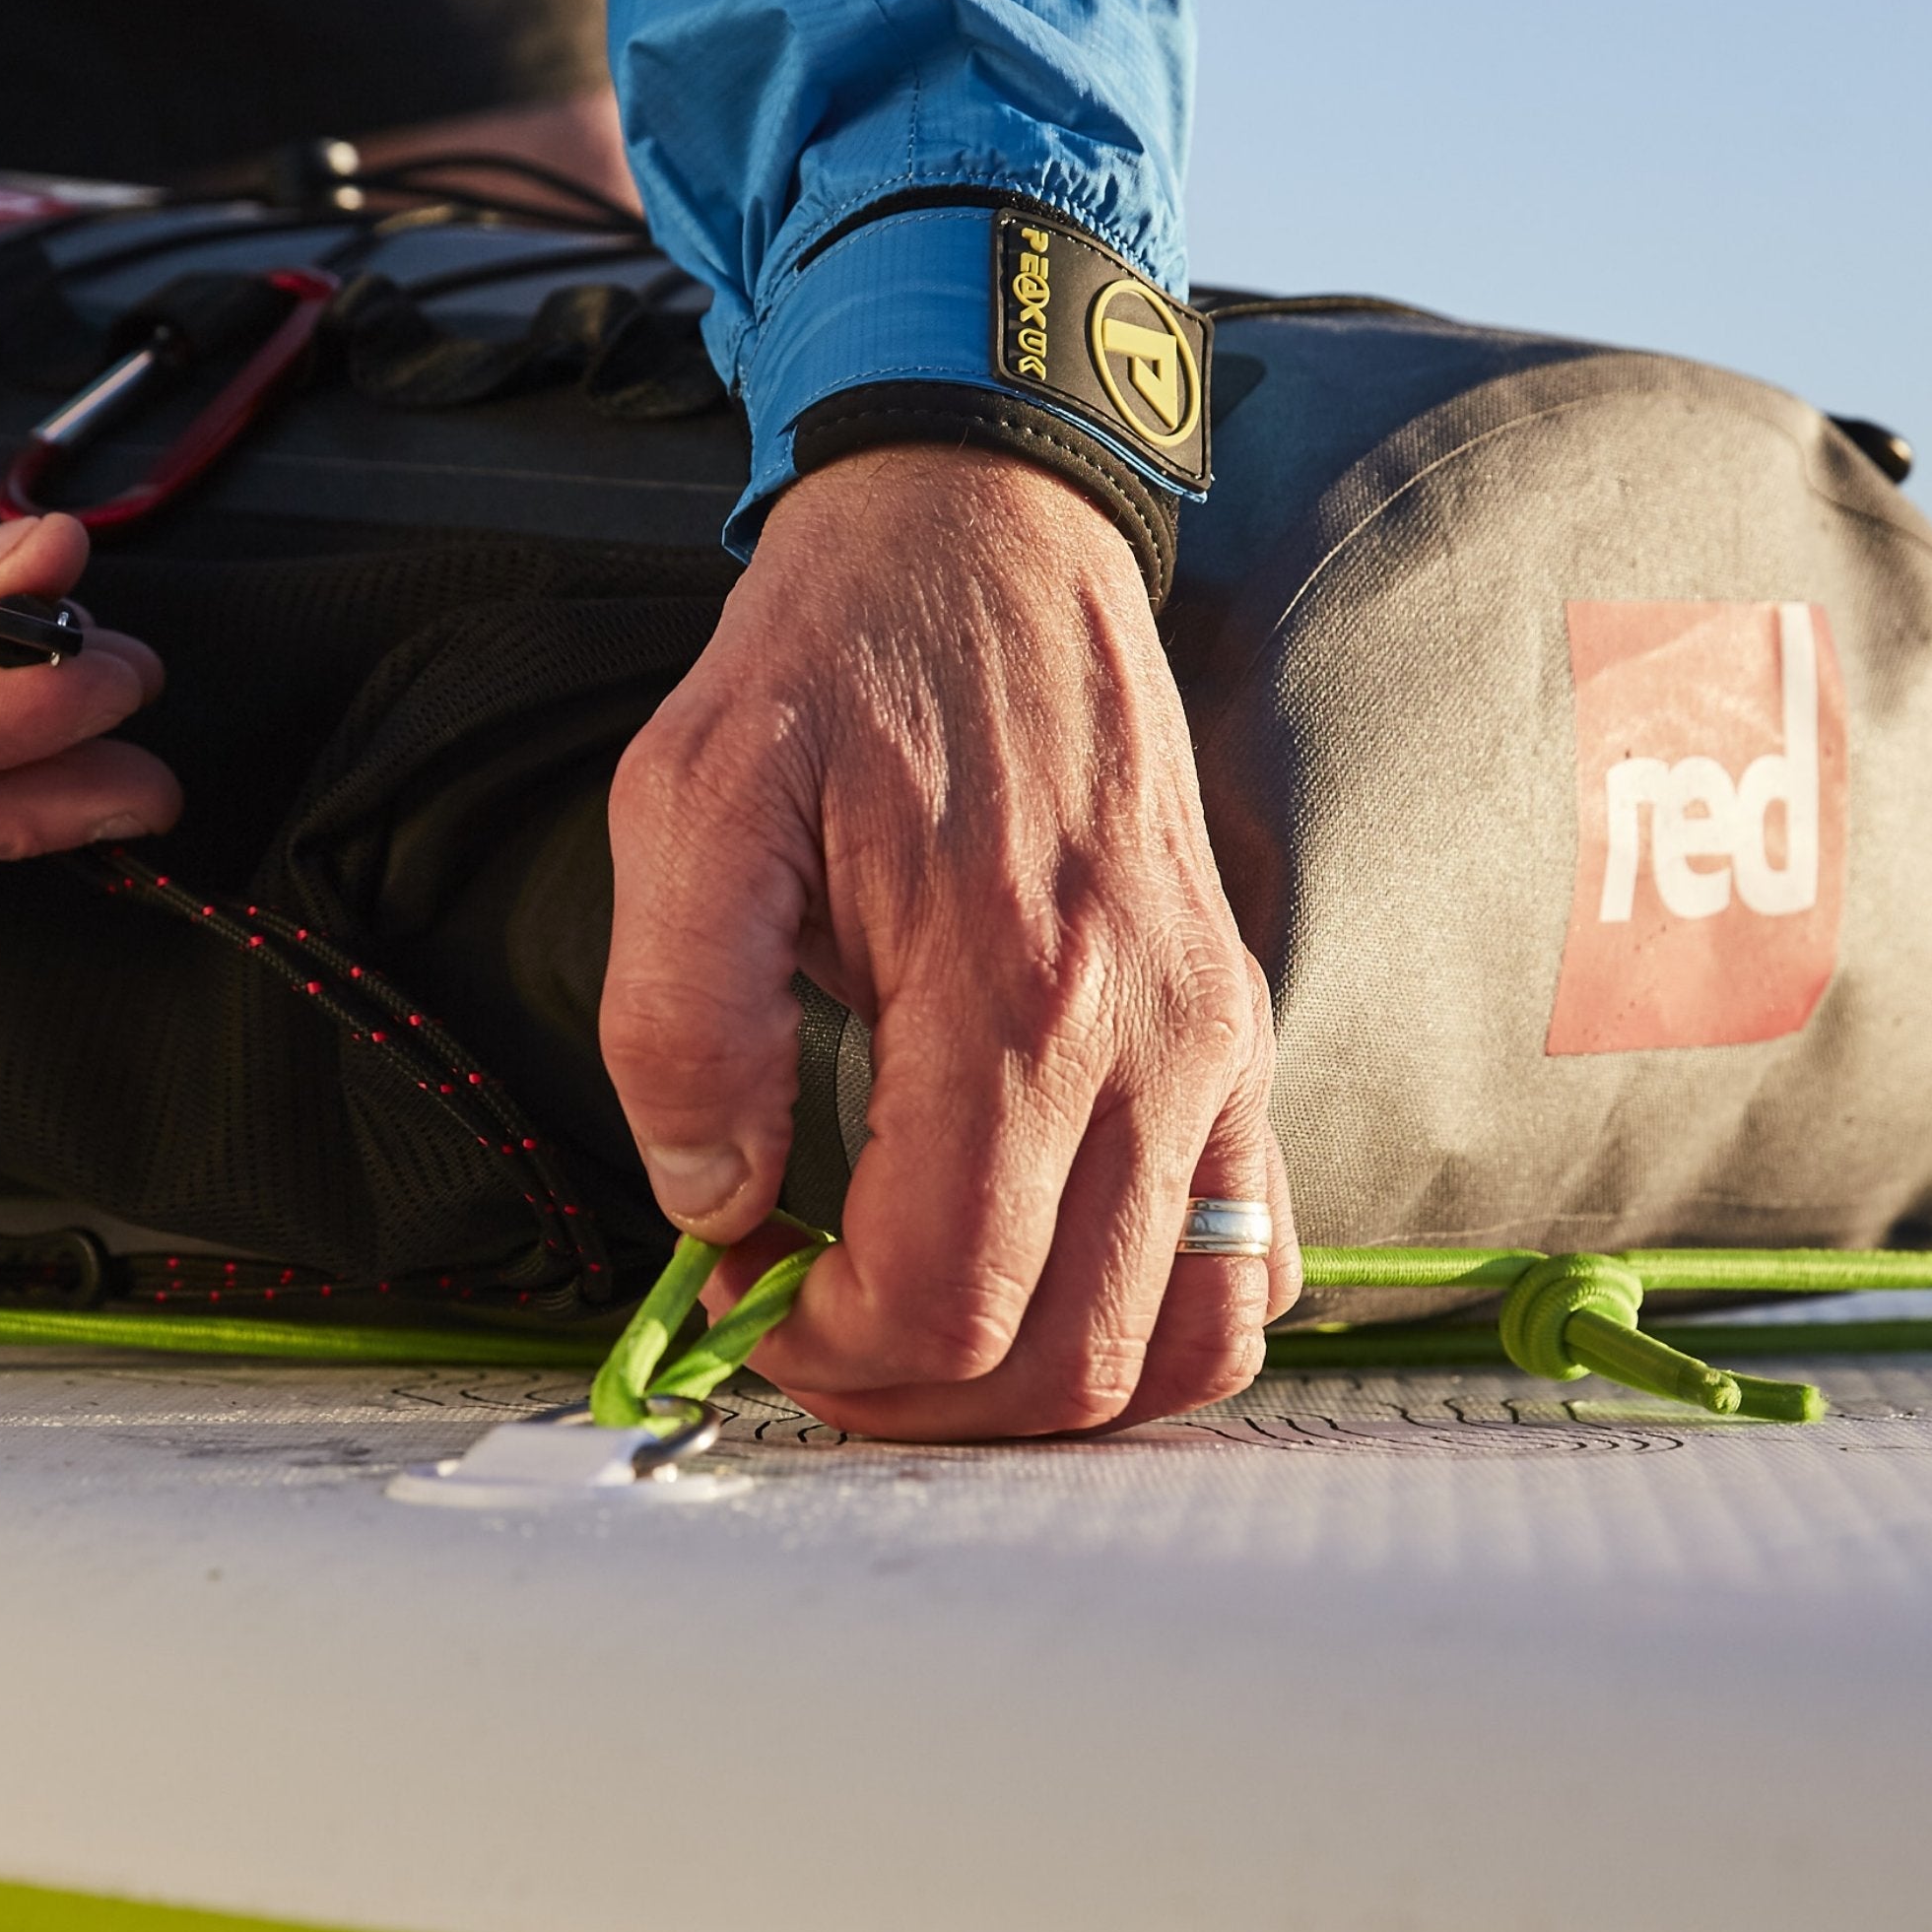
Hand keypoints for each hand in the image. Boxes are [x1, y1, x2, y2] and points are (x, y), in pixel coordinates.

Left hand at [600, 446, 1298, 1434]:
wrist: (986, 536)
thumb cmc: (838, 665)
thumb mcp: (693, 802)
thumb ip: (681, 1017)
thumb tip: (713, 1203)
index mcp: (1013, 990)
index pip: (944, 1295)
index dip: (819, 1348)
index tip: (740, 1294)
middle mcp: (1150, 1038)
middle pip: (1059, 1356)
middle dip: (908, 1395)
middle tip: (802, 1328)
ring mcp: (1216, 1046)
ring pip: (1169, 1345)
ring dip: (1029, 1391)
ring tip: (909, 1327)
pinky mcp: (1239, 1039)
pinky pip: (1250, 1264)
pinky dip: (1146, 1326)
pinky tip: (1029, 1281)